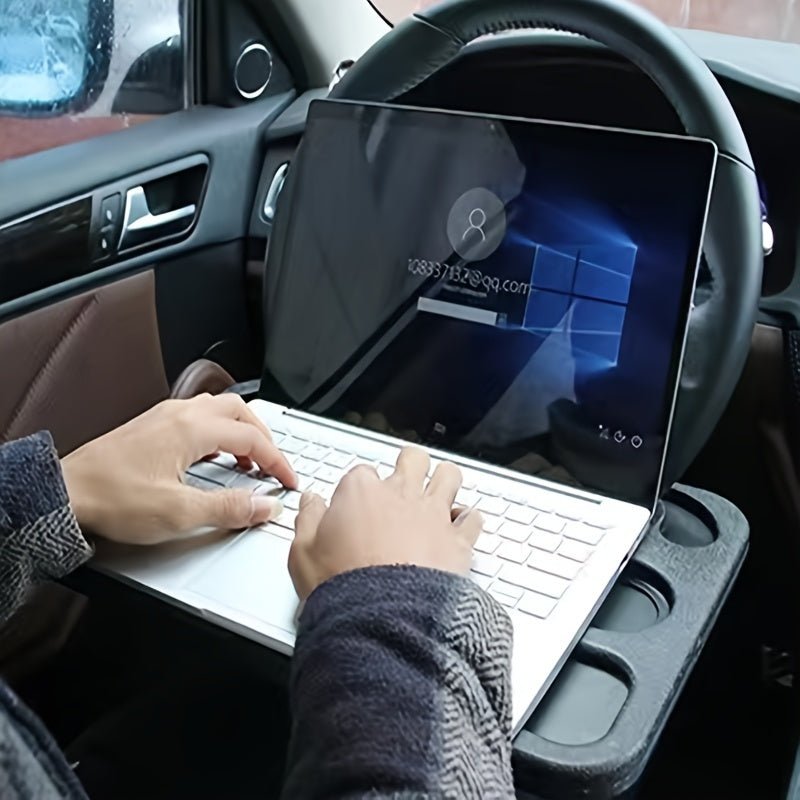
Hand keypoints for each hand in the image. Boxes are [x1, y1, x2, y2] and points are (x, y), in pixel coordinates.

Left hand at [62, 394, 296, 544]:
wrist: (65, 494)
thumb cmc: (112, 498)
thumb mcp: (179, 513)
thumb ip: (229, 508)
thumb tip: (265, 506)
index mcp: (192, 430)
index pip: (253, 438)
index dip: (278, 460)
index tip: (288, 480)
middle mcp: (179, 415)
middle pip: (239, 411)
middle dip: (264, 437)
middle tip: (273, 464)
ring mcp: (163, 417)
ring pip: (217, 409)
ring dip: (240, 431)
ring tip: (247, 459)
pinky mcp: (150, 426)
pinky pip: (196, 416)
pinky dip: (217, 431)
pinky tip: (211, 455)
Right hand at [289, 447, 481, 600]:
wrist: (383, 619)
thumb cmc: (343, 587)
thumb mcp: (303, 552)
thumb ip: (308, 519)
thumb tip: (310, 502)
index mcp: (361, 492)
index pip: (361, 473)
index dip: (359, 489)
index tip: (355, 505)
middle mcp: (401, 495)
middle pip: (412, 459)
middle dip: (409, 466)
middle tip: (404, 481)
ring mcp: (433, 515)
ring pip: (449, 475)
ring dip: (444, 481)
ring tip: (439, 490)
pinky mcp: (458, 540)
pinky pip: (473, 518)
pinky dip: (469, 520)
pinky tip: (462, 526)